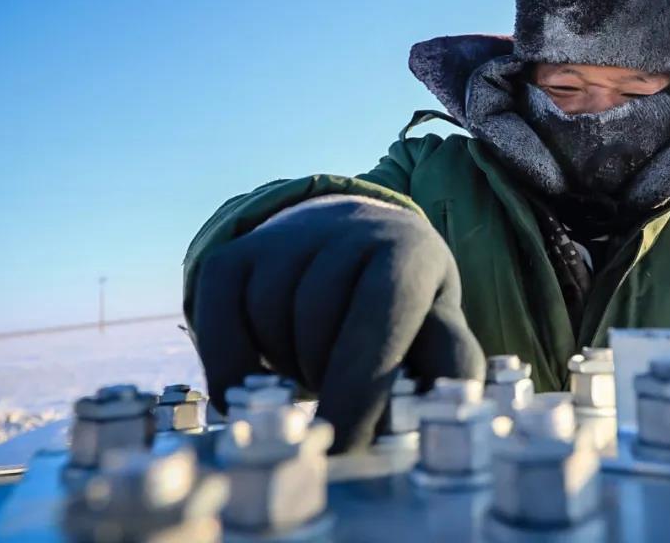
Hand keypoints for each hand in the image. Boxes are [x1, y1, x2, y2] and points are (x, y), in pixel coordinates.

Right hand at [192, 196, 484, 451]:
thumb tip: (452, 403)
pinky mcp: (233, 256)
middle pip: (321, 324)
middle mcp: (346, 228)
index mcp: (407, 250)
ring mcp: (284, 238)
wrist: (349, 238)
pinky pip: (218, 324)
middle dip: (327, 380)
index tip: (348, 441)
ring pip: (273, 324)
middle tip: (338, 412)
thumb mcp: (437, 322)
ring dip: (290, 367)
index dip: (361, 386)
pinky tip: (256, 386)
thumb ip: (449, 362)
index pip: (381, 316)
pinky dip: (232, 367)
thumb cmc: (403, 300)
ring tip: (317, 368)